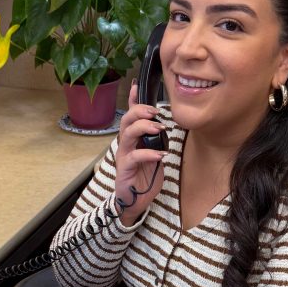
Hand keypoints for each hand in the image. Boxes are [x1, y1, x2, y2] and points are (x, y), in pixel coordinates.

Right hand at [113, 81, 165, 225]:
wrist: (134, 201)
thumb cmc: (144, 177)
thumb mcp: (153, 154)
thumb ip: (155, 140)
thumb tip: (164, 125)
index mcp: (132, 139)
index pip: (131, 115)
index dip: (133, 100)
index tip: (137, 85)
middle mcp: (125, 145)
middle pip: (127, 120)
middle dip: (140, 112)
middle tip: (156, 111)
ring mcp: (123, 156)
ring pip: (127, 134)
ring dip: (143, 127)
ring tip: (158, 128)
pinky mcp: (125, 169)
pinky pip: (134, 157)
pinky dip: (148, 154)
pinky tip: (160, 154)